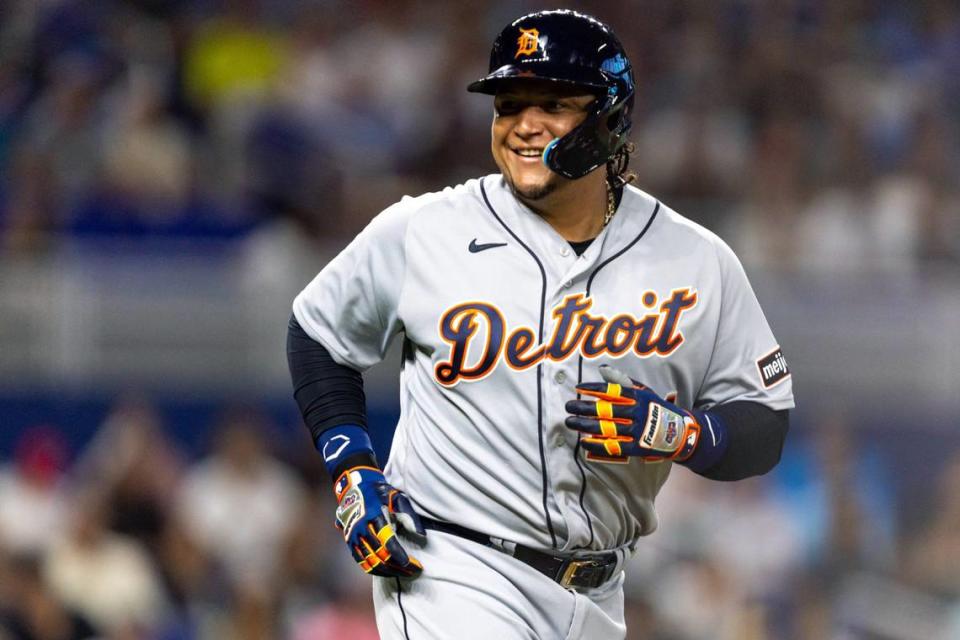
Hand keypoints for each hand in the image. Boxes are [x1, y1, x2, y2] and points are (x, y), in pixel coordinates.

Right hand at [333, 466, 426, 576]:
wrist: (355, 487)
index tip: (413, 564)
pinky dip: (375, 570)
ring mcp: (353, 537)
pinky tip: (389, 572)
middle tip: (414, 570)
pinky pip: (362, 562)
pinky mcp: (350, 542)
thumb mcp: (397, 497)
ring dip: (389, 571)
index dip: (400, 555)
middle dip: (398, 566)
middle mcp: (361, 528)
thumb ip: (410, 515)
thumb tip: (423, 535)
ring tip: (405, 573)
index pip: (387, 542)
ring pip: (370, 562)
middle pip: (380, 555)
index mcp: (373, 515)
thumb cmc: (380, 492)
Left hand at [565, 365, 700, 462]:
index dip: (593, 388)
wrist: (680, 433)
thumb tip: (602, 369)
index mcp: (638, 397)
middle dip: (583, 407)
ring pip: (606, 428)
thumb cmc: (657, 409)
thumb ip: (624, 381)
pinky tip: (584, 440)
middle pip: (605, 410)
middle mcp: (637, 413)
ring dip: (585, 425)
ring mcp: (638, 431)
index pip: (612, 390)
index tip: (578, 387)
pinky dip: (597, 444)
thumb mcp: (645, 391)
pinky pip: (613, 446)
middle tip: (568, 406)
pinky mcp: (637, 448)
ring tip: (570, 422)